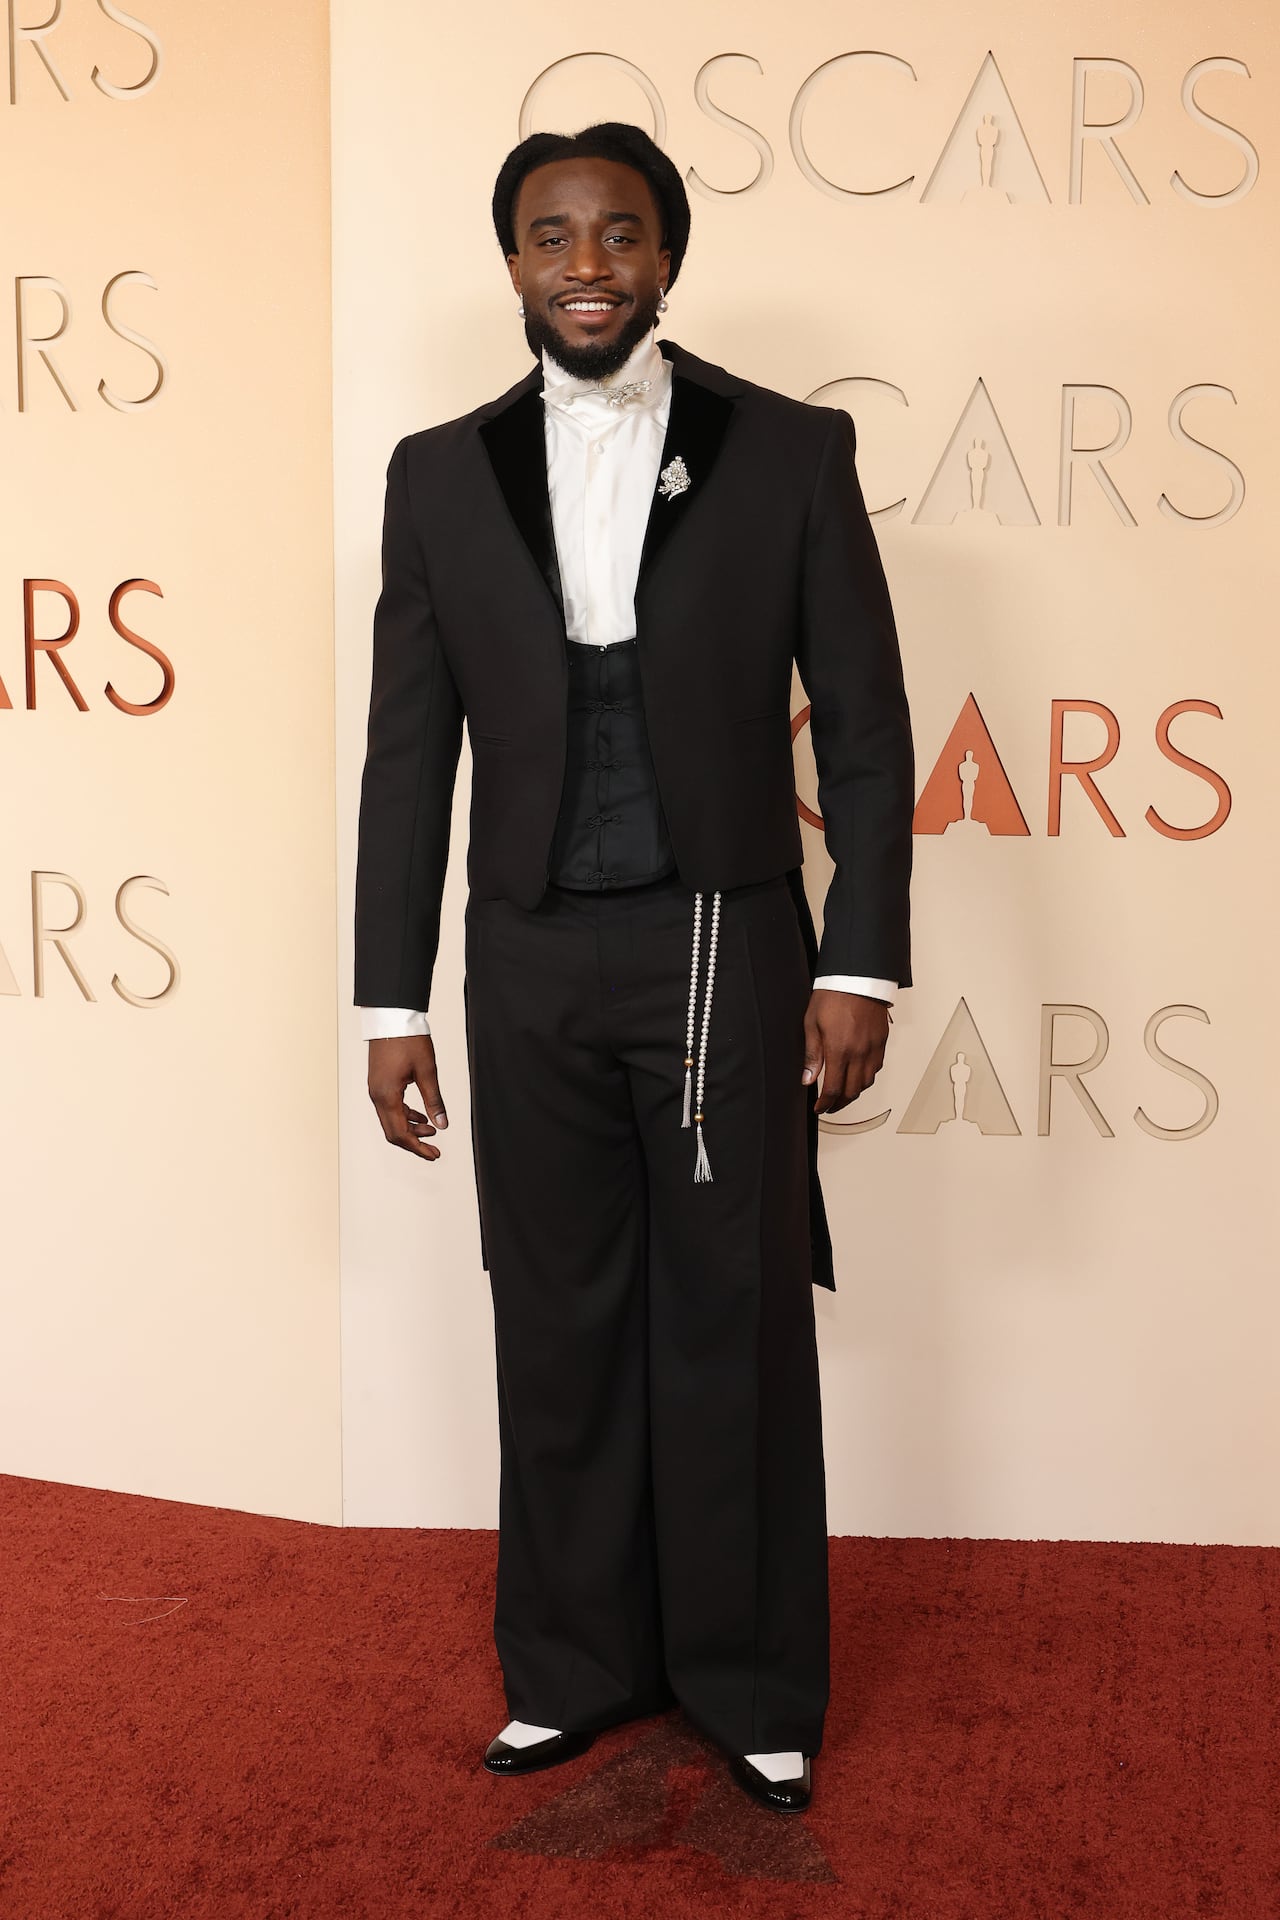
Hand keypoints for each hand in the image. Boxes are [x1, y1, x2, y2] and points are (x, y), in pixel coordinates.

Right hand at [368, 1035, 448, 1160]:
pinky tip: (420, 1116)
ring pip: (391, 1120)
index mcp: (387, 1095)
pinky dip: (405, 1116)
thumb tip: (442, 1125)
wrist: (392, 1017)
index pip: (400, 1133)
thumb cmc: (408, 1039)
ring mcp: (376, 1090)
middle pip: (393, 1132)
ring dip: (410, 1129)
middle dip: (414, 1143)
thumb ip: (434, 1100)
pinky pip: (390, 1108)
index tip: (434, 1155)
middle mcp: (377, 1096)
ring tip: (431, 1130)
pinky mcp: (379, 1083)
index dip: (417, 1148)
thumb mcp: (427, 1071)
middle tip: (434, 1150)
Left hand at [801, 990, 890, 1114]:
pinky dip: (867, 1077)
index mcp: (839, 1050)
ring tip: (843, 1094)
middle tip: (829, 1106)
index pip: (834, 1089)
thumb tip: (808, 1079)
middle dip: (840, 1104)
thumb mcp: (812, 1024)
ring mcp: (873, 1048)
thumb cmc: (833, 996)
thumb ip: (812, 1054)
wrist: (858, 977)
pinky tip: (858, 1075)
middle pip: (852, 1091)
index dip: (825, 1104)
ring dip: (854, 1093)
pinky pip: (877, 1068)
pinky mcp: (882, 1042)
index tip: (819, 1108)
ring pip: (867, 1082)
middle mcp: (859, 1053)